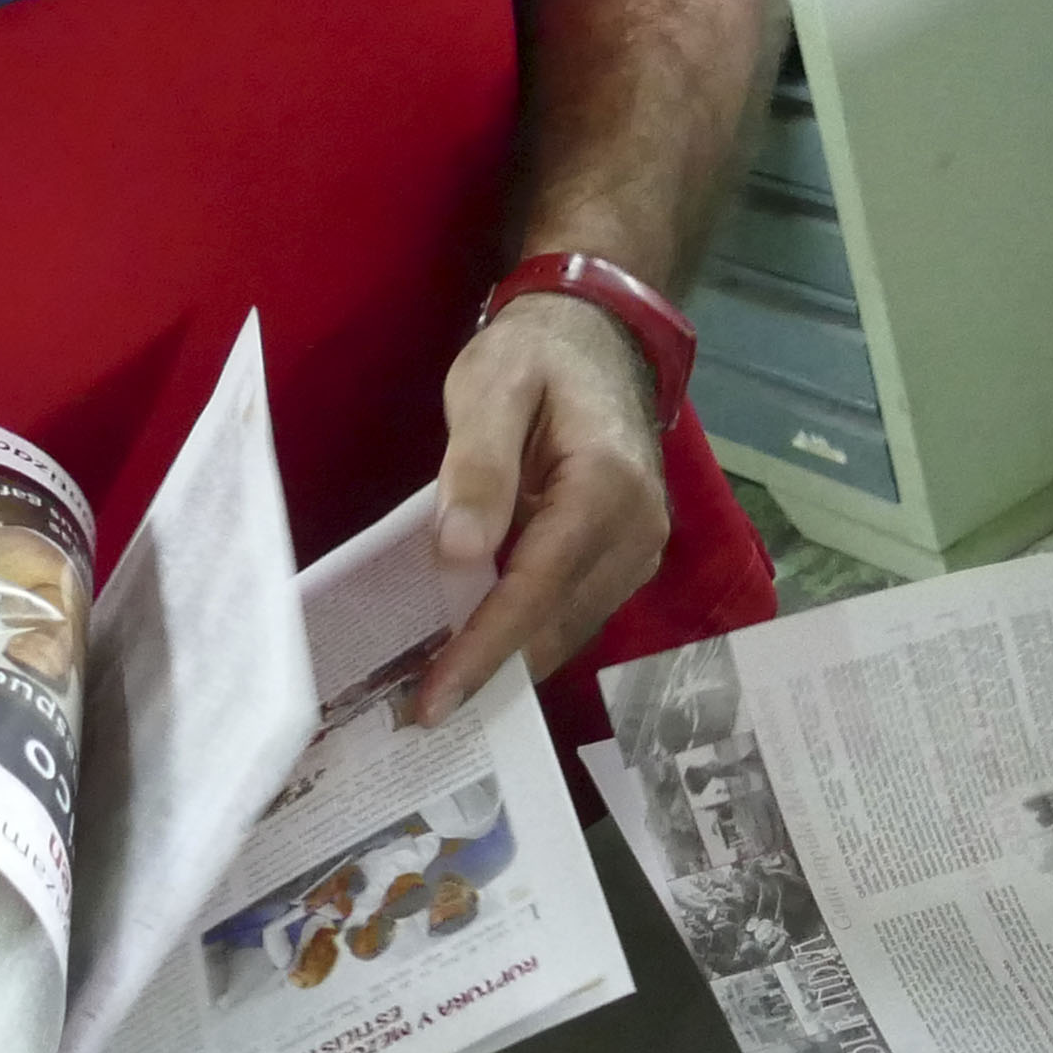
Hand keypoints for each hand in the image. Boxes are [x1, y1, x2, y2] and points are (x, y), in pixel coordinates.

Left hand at [413, 293, 669, 719]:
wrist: (598, 337)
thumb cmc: (535, 356)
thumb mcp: (490, 388)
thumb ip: (478, 467)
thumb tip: (458, 553)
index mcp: (608, 485)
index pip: (539, 587)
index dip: (484, 647)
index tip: (433, 699)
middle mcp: (638, 530)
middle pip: (558, 623)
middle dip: (489, 673)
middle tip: (412, 715)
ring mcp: (640, 549)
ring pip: (568, 629)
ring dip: (506, 664)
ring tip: (434, 696)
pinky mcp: (626, 558)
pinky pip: (573, 613)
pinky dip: (525, 637)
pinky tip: (475, 652)